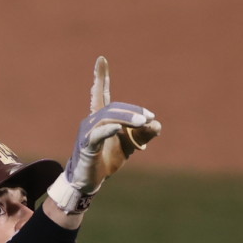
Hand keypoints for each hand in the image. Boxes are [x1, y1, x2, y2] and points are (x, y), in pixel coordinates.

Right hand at [48, 56, 161, 212]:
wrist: (88, 183)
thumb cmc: (106, 161)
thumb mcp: (129, 146)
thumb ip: (143, 134)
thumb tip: (157, 125)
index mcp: (100, 119)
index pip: (100, 94)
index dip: (101, 78)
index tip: (102, 59)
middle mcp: (91, 122)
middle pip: (111, 107)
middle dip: (131, 110)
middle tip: (149, 117)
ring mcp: (87, 133)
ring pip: (106, 118)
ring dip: (126, 118)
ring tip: (142, 122)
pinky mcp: (86, 147)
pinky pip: (96, 135)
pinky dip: (108, 130)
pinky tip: (118, 128)